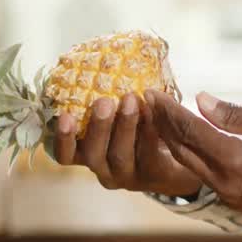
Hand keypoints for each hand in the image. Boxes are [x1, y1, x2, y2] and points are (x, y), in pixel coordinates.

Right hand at [54, 93, 203, 196]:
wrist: (178, 155)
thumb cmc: (139, 125)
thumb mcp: (118, 114)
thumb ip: (106, 100)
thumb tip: (97, 65)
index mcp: (88, 154)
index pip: (66, 155)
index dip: (63, 138)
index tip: (65, 115)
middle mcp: (103, 169)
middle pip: (92, 155)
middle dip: (98, 127)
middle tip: (104, 101)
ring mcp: (127, 176)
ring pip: (120, 155)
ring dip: (125, 125)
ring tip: (132, 99)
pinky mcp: (152, 176)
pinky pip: (148, 155)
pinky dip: (149, 131)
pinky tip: (153, 111)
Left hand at [146, 91, 241, 225]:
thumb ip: (234, 113)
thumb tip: (201, 100)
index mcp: (235, 161)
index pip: (191, 131)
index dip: (169, 111)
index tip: (152, 93)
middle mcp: (224, 182)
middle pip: (181, 149)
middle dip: (162, 124)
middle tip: (148, 101)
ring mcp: (225, 195)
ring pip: (188, 164)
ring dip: (171, 140)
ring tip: (160, 116)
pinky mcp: (230, 200)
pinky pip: (200, 173)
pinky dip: (188, 153)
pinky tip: (183, 138)